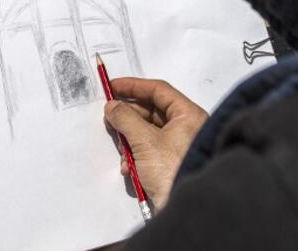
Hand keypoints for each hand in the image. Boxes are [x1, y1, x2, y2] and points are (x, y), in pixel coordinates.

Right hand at [103, 78, 208, 209]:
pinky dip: (136, 156)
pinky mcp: (171, 164)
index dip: (133, 86)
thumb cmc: (171, 171)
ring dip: (130, 140)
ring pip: (147, 133)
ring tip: (122, 150)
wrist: (185, 211)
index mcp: (188, 115)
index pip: (159, 90)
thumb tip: (112, 106)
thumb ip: (125, 118)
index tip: (112, 87)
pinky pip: (149, 151)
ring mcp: (179, 147)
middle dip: (128, 116)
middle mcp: (187, 128)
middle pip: (152, 112)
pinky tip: (128, 168)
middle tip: (108, 117)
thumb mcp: (144, 141)